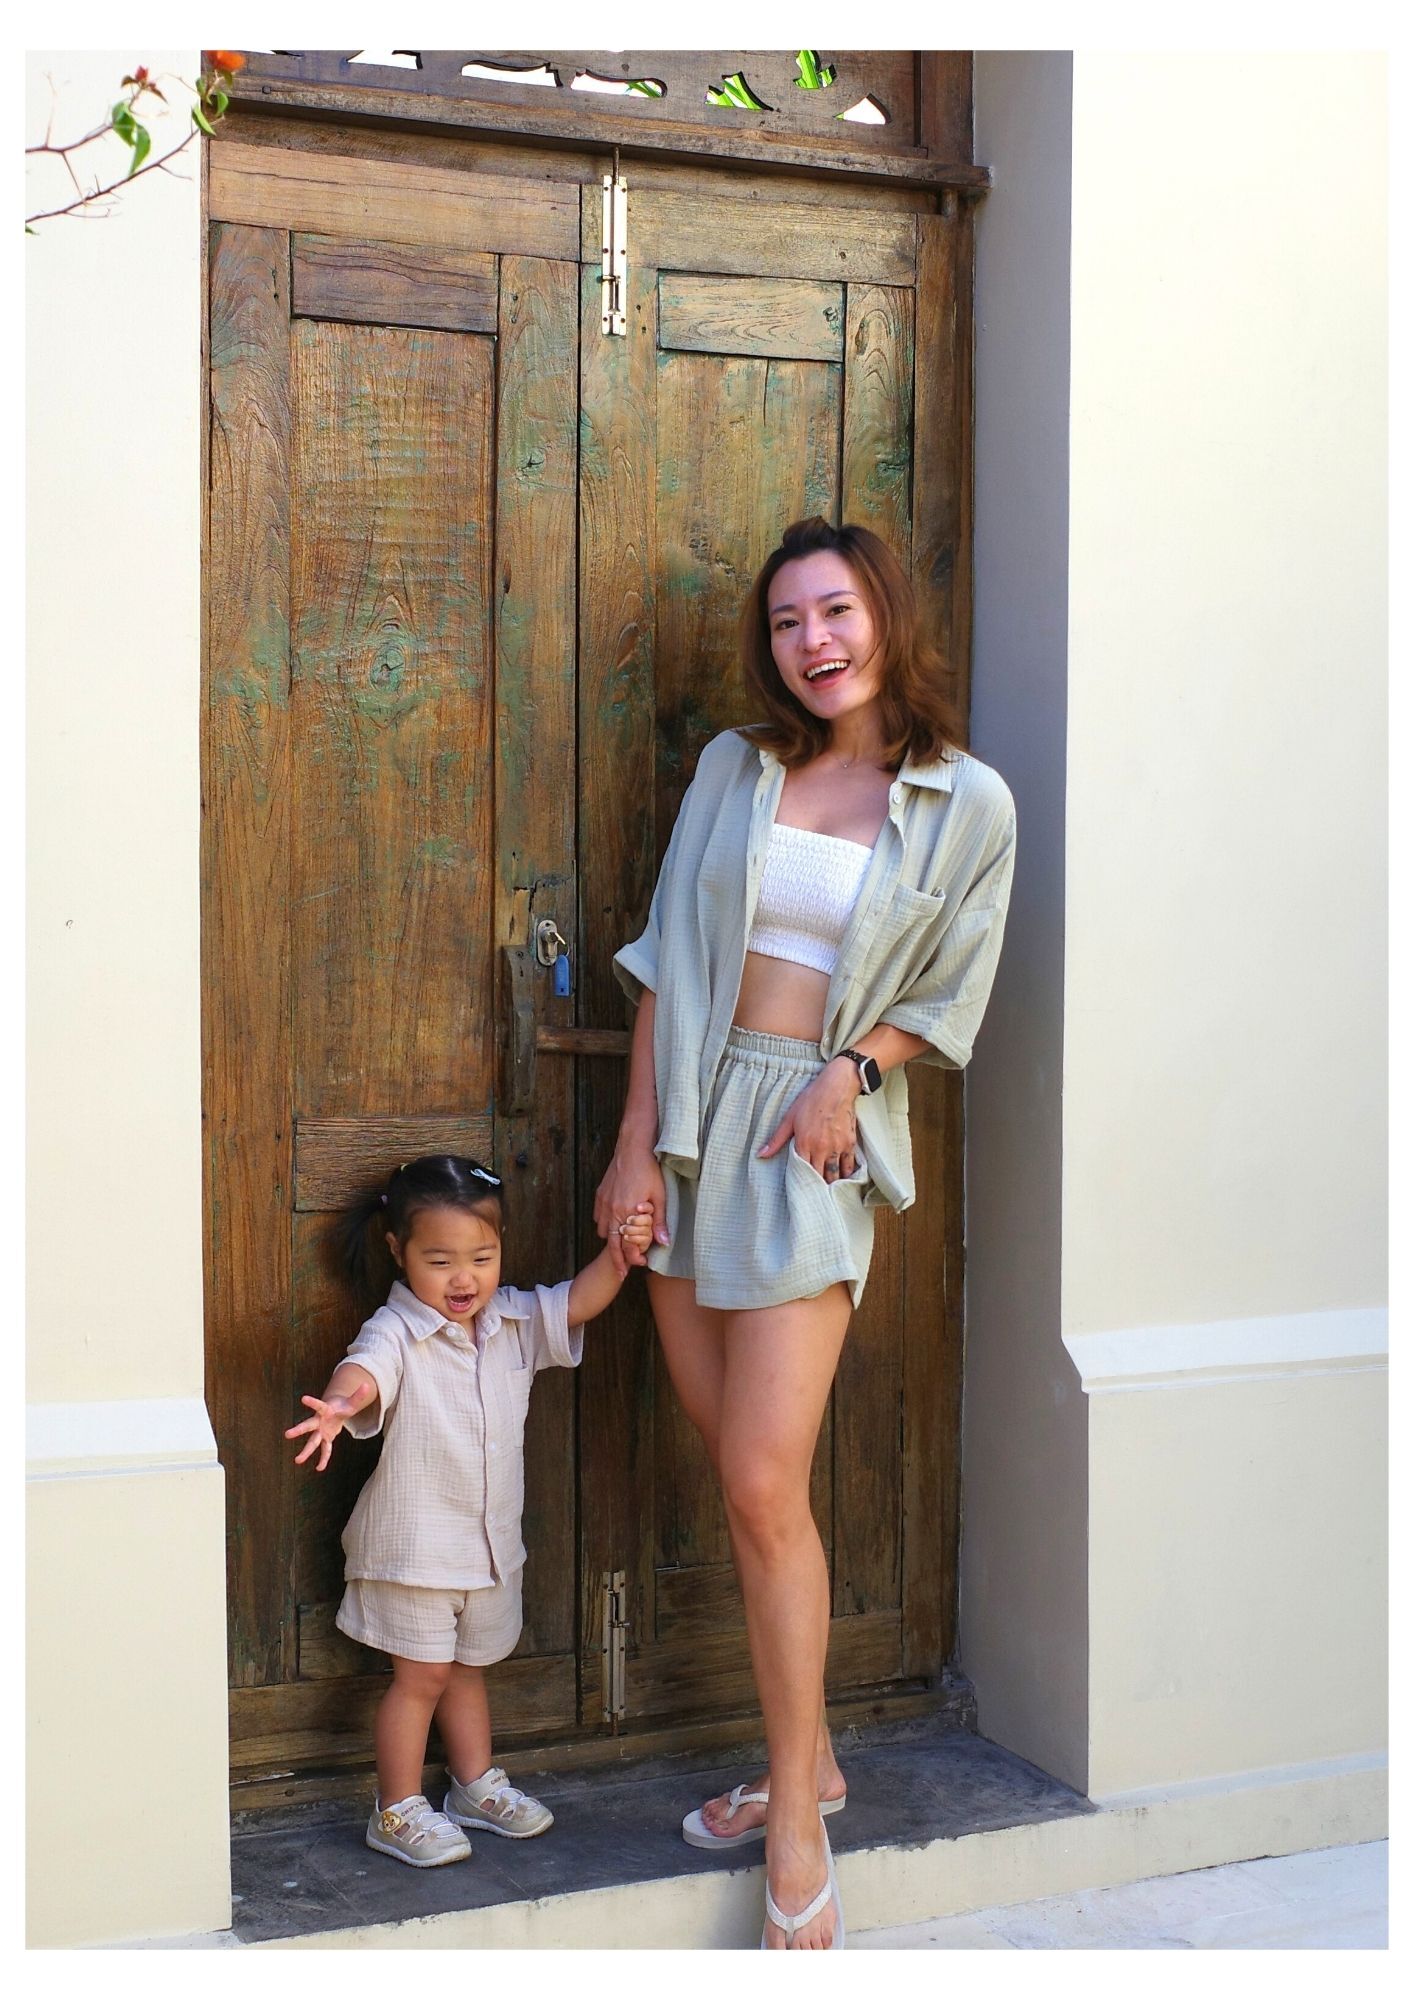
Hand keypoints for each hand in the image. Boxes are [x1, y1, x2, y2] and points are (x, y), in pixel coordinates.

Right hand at [284, 1394, 356, 1472]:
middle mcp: (320, 1421)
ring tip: (297, 1460)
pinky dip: (324, 1459)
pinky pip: (325, 1450)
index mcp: (326, 1410)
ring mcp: (321, 1431)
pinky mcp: (326, 1439)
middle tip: (287, 1434)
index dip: (312, 1402)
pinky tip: (320, 1468)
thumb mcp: (352, 1402)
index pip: (319, 1405)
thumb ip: (358, 1395)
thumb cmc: (343, 1406)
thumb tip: (367, 1385)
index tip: (302, 1398)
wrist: (337, 1411)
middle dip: (298, 1430)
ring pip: (312, 1442)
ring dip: (306, 1451)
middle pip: (308, 1426)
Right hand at [594, 1146, 669, 1275]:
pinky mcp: (600, 1195)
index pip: (625, 1245)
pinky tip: (615, 1224)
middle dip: (616, 1259)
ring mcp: (603, 1203)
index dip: (630, 1259)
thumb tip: (663, 1243)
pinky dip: (605, 1225)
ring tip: (621, 1246)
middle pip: (611, 1243)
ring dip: (612, 1240)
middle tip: (622, 1270)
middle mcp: (611, 1210)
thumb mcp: (660, 1196)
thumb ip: (659, 1222)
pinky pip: (599, 1217)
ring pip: (603, 1231)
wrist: (633, 1147)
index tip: (636, 1267)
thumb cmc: (649, 1170)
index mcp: (626, 1212)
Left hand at [757, 1062, 860, 1181]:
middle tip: (813, 1197)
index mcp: (804, 1143)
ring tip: (827, 1192)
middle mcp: (821, 1148)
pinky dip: (846, 1176)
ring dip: (830, 1184)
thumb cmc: (811, 1100)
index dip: (801, 1184)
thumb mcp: (789, 1117)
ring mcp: (837, 1147)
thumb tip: (760, 1154)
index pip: (801, 1171)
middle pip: (819, 1177)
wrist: (836, 1087)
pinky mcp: (850, 1144)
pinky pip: (849, 1166)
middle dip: (816, 1187)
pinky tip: (843, 1181)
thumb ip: (776, 1139)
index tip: (799, 1192)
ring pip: (834, 1175)